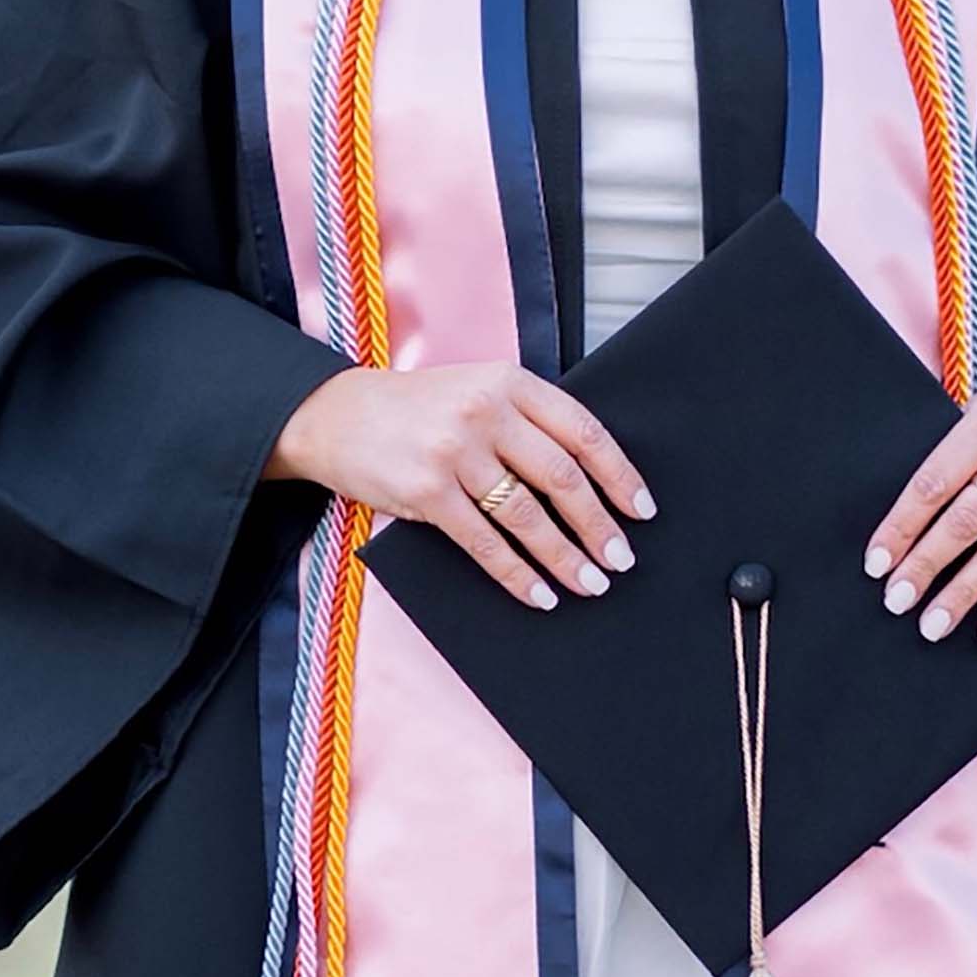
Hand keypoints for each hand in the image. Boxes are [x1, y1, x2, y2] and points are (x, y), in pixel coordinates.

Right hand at [269, 358, 653, 614]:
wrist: (335, 415)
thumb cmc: (416, 409)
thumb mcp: (476, 389)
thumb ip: (526, 420)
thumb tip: (588, 479)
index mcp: (508, 382)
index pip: (583, 431)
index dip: (619, 475)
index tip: (641, 509)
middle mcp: (485, 412)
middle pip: (562, 478)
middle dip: (599, 525)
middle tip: (621, 559)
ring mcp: (455, 452)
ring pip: (528, 517)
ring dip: (566, 557)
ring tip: (590, 583)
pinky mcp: (427, 492)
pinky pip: (485, 543)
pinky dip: (517, 574)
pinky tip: (538, 593)